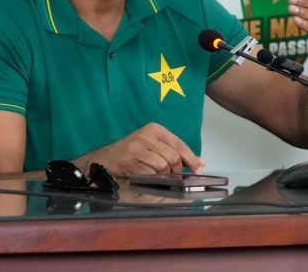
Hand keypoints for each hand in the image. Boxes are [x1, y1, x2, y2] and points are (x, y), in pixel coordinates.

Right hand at [78, 122, 205, 177]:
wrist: (107, 158)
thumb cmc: (133, 153)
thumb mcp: (156, 147)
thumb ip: (177, 152)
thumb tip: (200, 162)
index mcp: (156, 129)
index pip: (180, 145)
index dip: (191, 159)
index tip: (198, 169)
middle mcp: (147, 135)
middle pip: (173, 157)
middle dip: (177, 171)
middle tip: (175, 177)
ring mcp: (138, 147)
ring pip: (163, 166)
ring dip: (164, 176)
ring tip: (160, 177)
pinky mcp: (130, 159)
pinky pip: (150, 174)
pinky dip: (152, 179)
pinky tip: (148, 177)